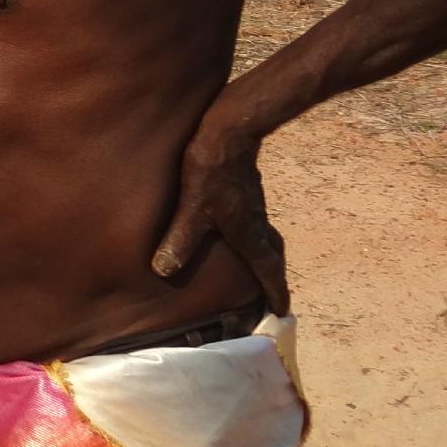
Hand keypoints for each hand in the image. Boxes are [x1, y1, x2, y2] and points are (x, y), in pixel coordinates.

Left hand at [151, 124, 290, 314]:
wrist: (230, 132)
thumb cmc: (212, 172)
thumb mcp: (192, 209)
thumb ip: (180, 241)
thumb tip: (164, 271)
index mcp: (249, 236)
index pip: (268, 272)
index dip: (275, 293)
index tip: (282, 313)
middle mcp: (258, 225)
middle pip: (272, 259)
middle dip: (273, 279)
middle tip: (273, 297)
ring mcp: (255, 207)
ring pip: (265, 240)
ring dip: (264, 258)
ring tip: (256, 270)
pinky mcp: (248, 192)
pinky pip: (256, 223)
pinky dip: (254, 237)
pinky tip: (237, 232)